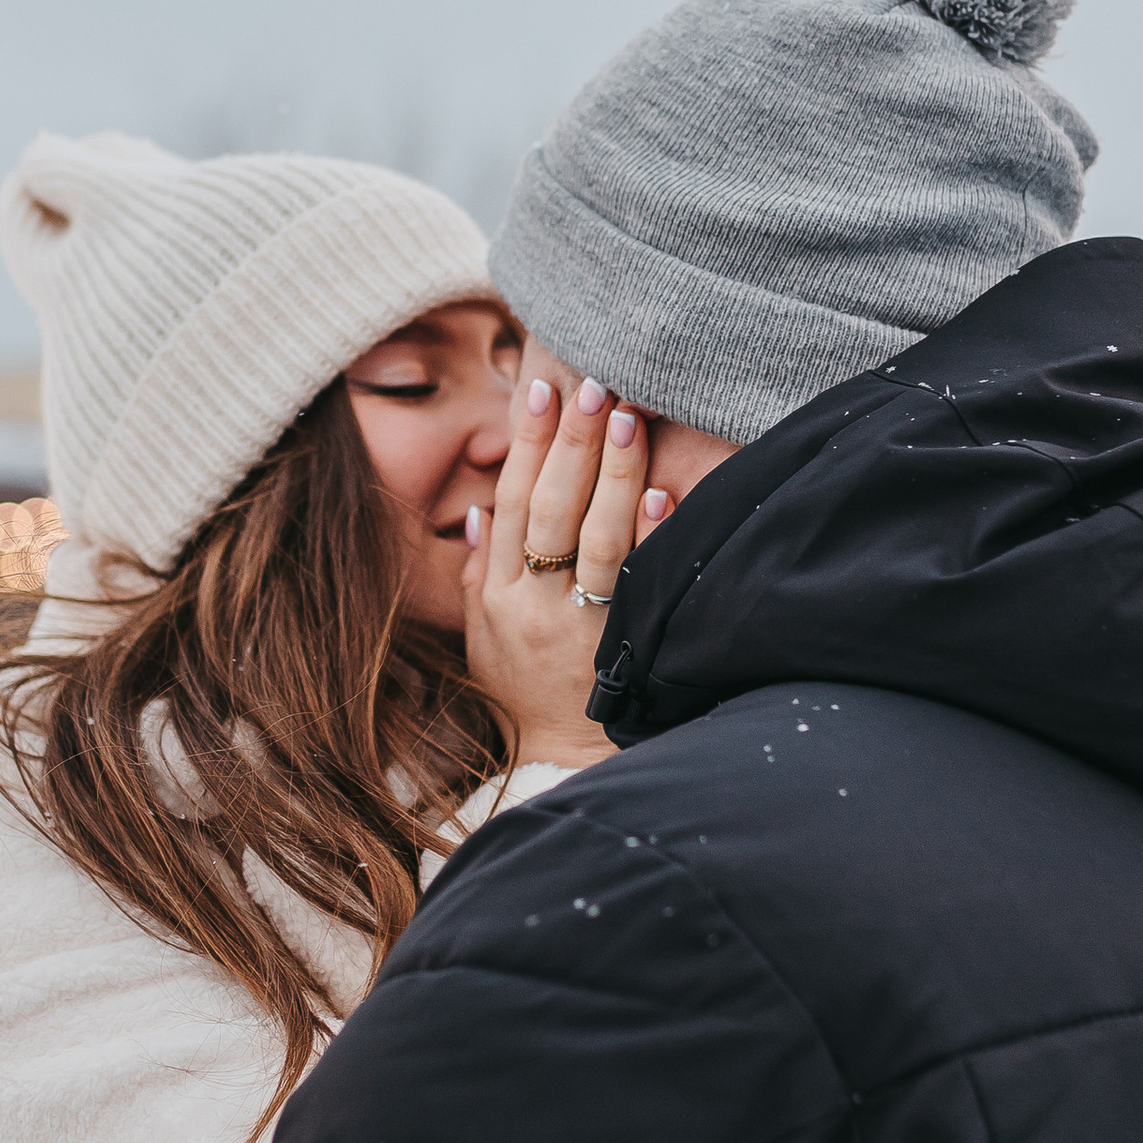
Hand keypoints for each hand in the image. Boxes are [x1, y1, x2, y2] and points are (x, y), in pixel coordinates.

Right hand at [461, 357, 675, 771]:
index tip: (539, 391)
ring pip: (595, 538)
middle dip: (570, 443)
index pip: (511, 502)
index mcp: (497, 592)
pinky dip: (650, 536)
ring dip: (612, 474)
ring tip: (626, 417)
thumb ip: (480, 568)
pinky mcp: (620, 646)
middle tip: (590, 385)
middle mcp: (533, 604)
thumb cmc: (523, 688)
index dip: (525, 445)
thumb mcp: (482, 633)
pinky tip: (663, 494)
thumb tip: (480, 507)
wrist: (559, 758)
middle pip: (551, 510)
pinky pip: (636, 583)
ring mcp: (578, 626)